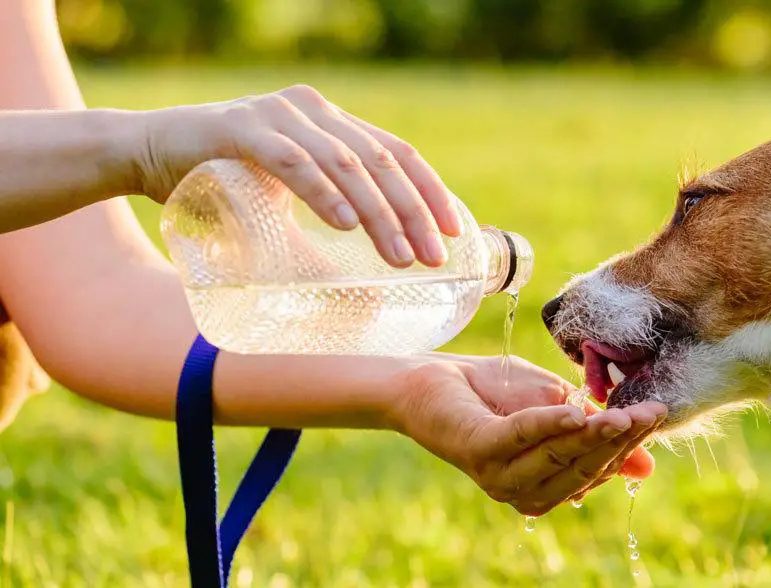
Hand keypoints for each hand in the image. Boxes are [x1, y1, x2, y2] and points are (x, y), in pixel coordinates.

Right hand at [131, 85, 460, 267]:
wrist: (144, 154)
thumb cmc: (222, 184)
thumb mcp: (289, 199)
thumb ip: (331, 212)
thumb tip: (380, 270)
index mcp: (331, 123)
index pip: (397, 153)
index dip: (430, 192)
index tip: (453, 234)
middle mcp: (313, 112)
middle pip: (381, 161)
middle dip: (413, 213)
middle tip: (432, 257)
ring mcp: (278, 114)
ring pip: (345, 163)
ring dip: (378, 213)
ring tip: (399, 255)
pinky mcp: (240, 128)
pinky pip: (292, 160)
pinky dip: (323, 193)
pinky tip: (346, 225)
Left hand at [396, 355, 666, 515]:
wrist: (429, 378)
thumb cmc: (494, 391)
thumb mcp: (557, 408)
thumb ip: (594, 431)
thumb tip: (648, 465)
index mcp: (544, 485)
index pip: (597, 469)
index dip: (628, 443)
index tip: (657, 413)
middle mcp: (523, 490)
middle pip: (583, 467)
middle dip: (620, 439)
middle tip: (650, 411)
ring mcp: (499, 474)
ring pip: (558, 456)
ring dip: (593, 434)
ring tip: (623, 415)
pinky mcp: (479, 449)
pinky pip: (521, 437)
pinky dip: (549, 425)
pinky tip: (575, 413)